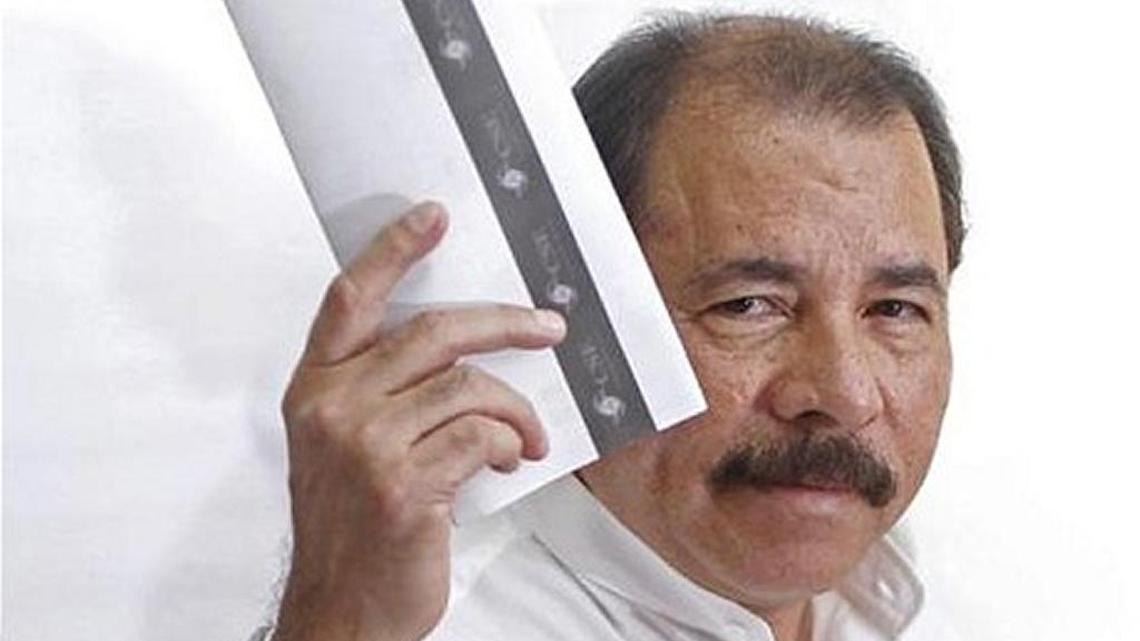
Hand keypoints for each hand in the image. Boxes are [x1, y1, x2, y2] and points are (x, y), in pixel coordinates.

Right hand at [272, 202, 565, 640]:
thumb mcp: (343, 448)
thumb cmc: (352, 528)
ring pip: (469, 386)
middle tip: (546, 327)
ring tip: (526, 435)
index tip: (432, 217)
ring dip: (516, 408)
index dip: (392, 250)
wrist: (341, 610)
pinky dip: (510, 441)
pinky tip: (509, 459)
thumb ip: (383, 393)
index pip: (351, 299)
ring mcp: (365, 445)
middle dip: (504, 323)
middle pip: (434, 331)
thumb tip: (465, 355)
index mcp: (314, 388)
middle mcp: (332, 407)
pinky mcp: (403, 485)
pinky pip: (482, 434)